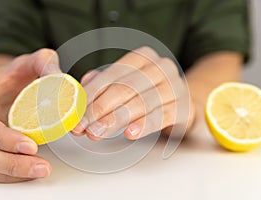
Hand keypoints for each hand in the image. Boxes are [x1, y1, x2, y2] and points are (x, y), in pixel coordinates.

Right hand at [0, 49, 60, 182]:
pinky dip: (6, 175)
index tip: (31, 146)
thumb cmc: (15, 75)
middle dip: (9, 163)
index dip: (2, 137)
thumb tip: (61, 79)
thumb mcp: (31, 61)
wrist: (4, 84)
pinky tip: (28, 173)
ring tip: (39, 171)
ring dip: (9, 173)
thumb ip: (45, 63)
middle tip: (41, 166)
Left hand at [72, 46, 194, 140]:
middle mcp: (160, 67)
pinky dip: (144, 125)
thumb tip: (81, 87)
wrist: (180, 100)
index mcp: (142, 57)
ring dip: (116, 120)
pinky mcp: (183, 106)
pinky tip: (129, 133)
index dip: (92, 94)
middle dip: (100, 109)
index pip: (113, 74)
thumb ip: (103, 83)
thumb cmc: (146, 91)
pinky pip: (161, 116)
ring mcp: (174, 86)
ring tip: (98, 133)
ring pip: (141, 103)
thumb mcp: (125, 82)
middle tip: (84, 127)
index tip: (77, 114)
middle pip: (125, 88)